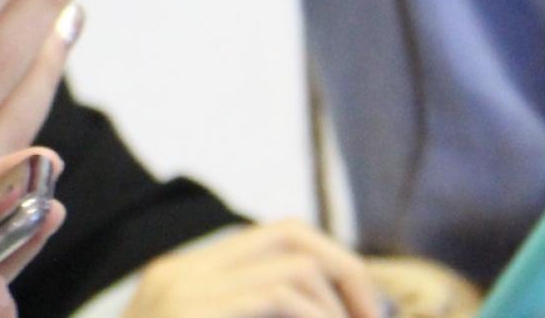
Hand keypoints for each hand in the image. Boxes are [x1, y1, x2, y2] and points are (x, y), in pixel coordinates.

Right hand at [122, 220, 383, 317]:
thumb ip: (252, 316)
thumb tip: (339, 312)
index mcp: (183, 279)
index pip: (276, 238)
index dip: (335, 266)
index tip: (364, 314)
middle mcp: (180, 274)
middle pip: (291, 236)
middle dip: (350, 276)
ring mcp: (182, 292)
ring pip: (294, 268)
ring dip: (337, 312)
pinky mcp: (192, 313)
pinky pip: (277, 298)